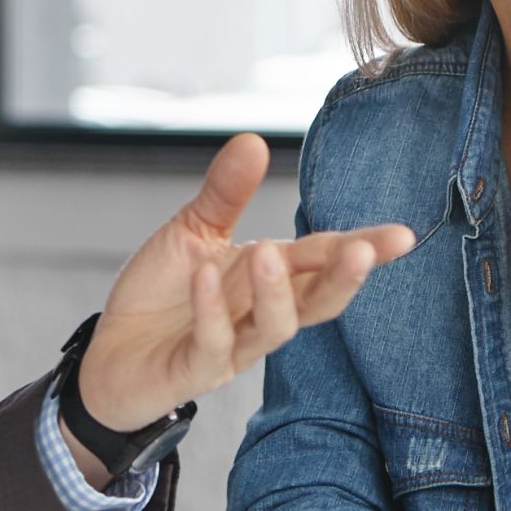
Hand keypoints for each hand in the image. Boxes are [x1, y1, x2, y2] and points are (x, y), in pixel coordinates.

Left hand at [76, 133, 414, 428]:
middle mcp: (260, 315)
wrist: (108, 355)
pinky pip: (212, 344)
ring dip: (275, 292)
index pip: (323, 262)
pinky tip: (205, 275)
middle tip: (362, 250)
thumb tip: (255, 139)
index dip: (364, 250)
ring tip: (268, 252)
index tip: (402, 236)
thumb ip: (225, 193)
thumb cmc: (161, 296)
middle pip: (317, 303)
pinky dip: (210, 311)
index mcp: (269, 278)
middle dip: (344, 278)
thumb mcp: (193, 232)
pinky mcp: (194, 371)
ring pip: (274, 328)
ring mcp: (232, 348)